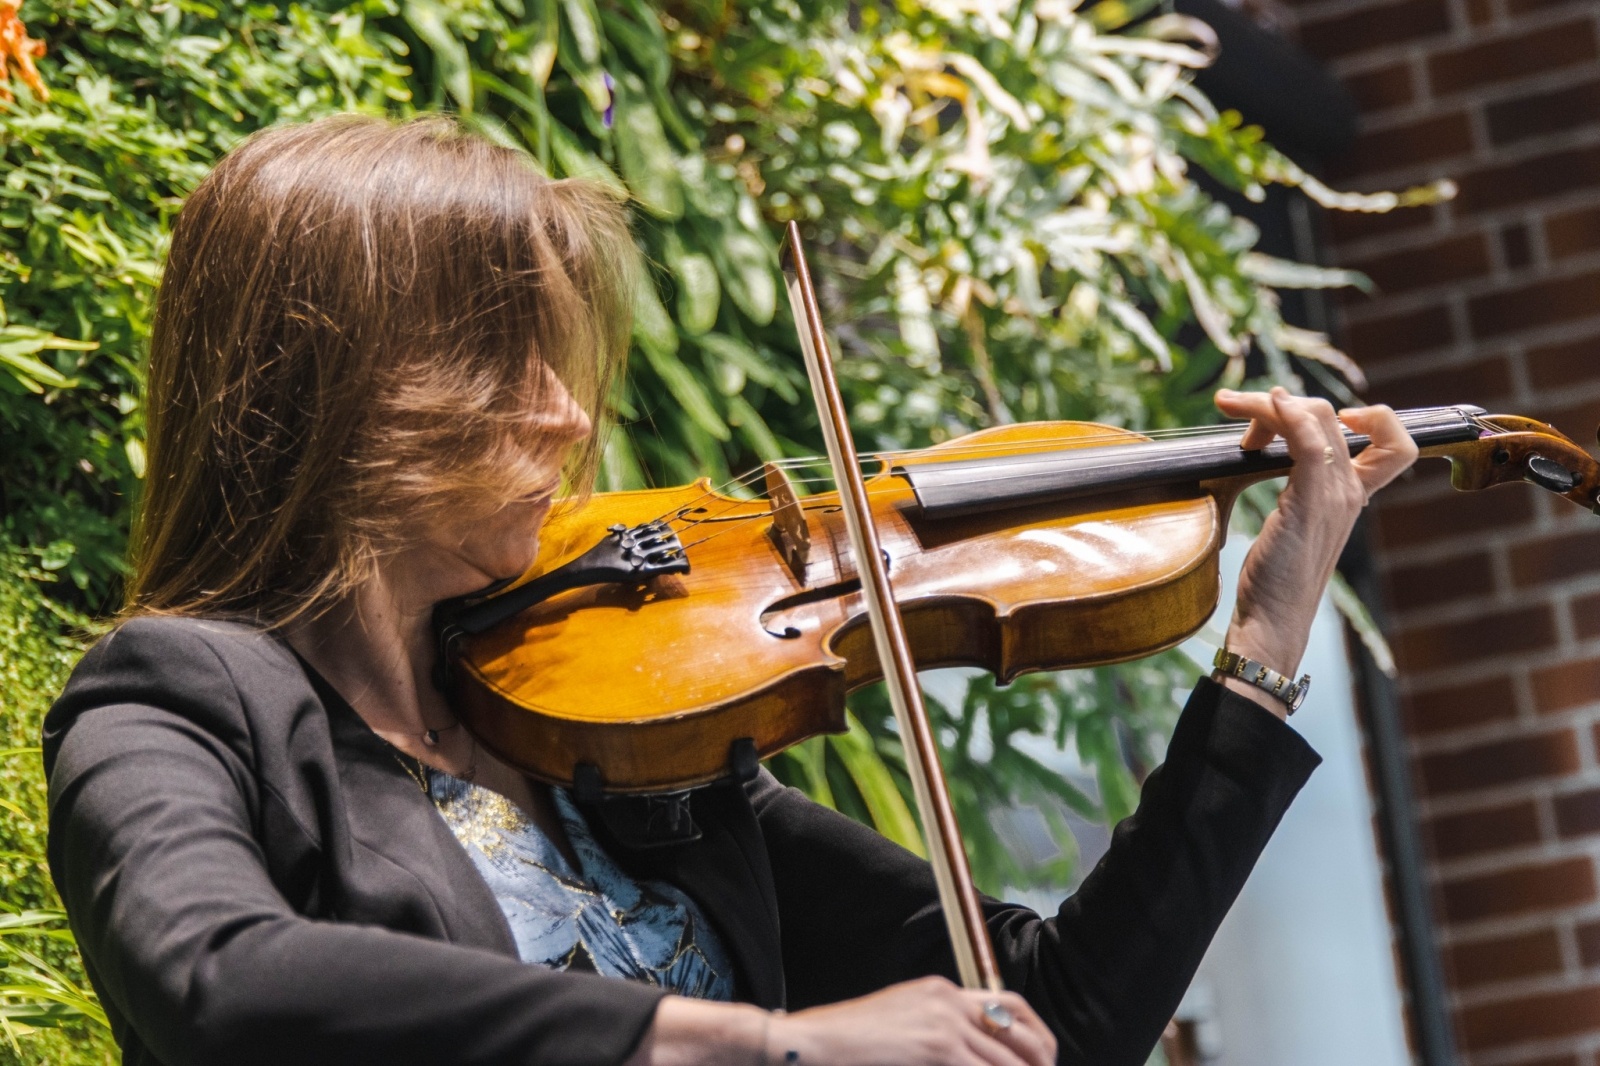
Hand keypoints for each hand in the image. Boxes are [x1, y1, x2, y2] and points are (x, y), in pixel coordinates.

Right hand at [770, 977, 1055, 1065]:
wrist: (809, 1044)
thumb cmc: (845, 1044)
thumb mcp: (898, 1025)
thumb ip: (934, 1033)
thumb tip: (963, 1053)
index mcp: (940, 991)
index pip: (1008, 1006)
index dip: (1033, 1034)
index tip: (1042, 1058)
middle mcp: (948, 1000)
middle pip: (1019, 1029)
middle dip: (1039, 1059)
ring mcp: (944, 1023)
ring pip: (1008, 1059)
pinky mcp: (939, 1048)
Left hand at [1213, 387, 1416, 718]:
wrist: (1273, 620)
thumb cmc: (1275, 578)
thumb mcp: (1291, 522)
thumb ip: (1295, 486)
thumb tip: (1267, 448)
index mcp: (1354, 496)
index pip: (1392, 443)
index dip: (1369, 415)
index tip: (1315, 414)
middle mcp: (1351, 490)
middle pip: (1335, 417)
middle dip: (1284, 401)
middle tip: (1240, 408)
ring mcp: (1335, 494)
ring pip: (1318, 418)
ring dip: (1269, 402)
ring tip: (1233, 406)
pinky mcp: (1311, 500)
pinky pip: (1308, 439)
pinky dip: (1286, 414)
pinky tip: (1264, 407)